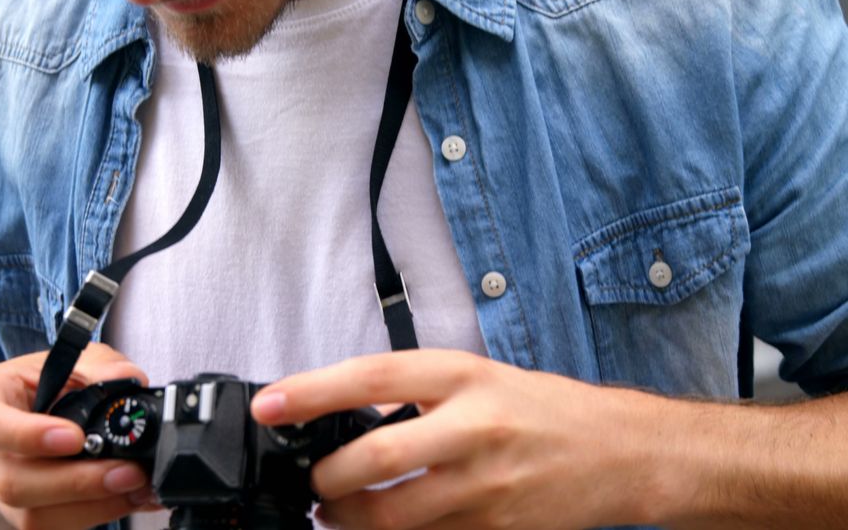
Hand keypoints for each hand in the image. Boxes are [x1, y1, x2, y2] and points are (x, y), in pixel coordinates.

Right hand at [0, 343, 160, 529]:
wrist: (18, 415)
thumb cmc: (40, 384)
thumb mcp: (68, 361)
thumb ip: (100, 366)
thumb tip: (129, 380)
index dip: (26, 435)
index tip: (75, 437)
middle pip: (11, 482)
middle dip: (75, 482)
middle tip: (126, 471)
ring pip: (32, 516)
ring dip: (92, 506)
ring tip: (136, 486)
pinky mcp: (22, 514)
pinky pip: (54, 527)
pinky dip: (98, 514)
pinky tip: (130, 498)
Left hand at [251, 350, 672, 529]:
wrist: (620, 451)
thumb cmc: (541, 409)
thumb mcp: (477, 377)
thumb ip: (414, 395)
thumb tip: (344, 416)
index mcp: (461, 376)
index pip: (371, 378)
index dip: (312, 392)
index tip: (270, 406)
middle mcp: (472, 426)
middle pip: (375, 458)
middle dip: (327, 481)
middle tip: (312, 485)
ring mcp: (486, 484)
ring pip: (394, 516)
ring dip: (350, 521)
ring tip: (336, 514)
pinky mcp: (496, 528)